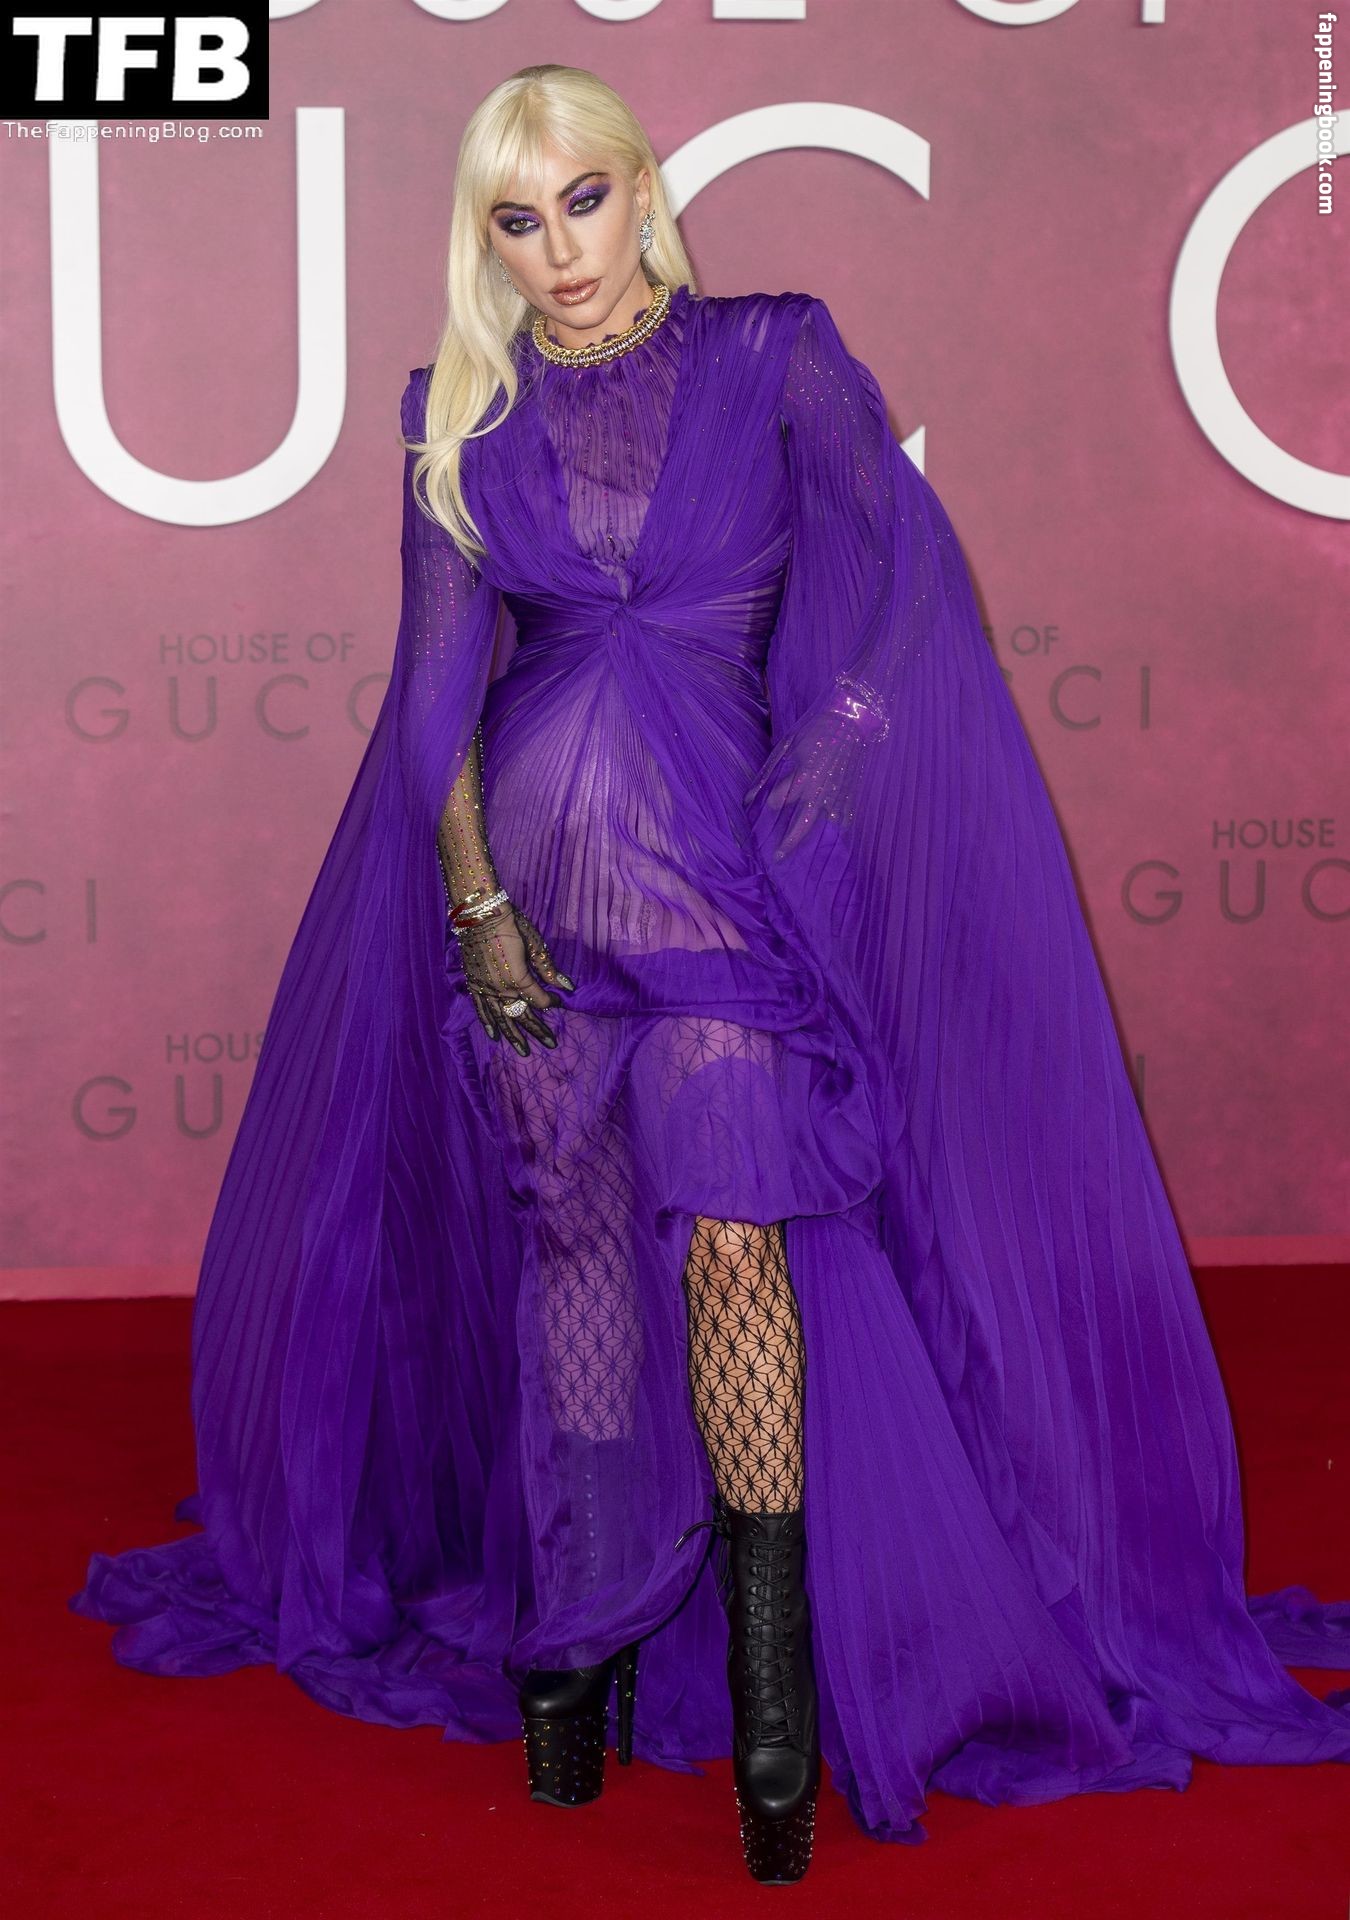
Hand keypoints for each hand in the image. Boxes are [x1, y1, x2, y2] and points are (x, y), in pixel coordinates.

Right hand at [452, 900, 575, 1055]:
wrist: (479, 914)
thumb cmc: (510, 924)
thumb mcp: (534, 944)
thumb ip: (548, 969)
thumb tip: (568, 987)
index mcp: (518, 978)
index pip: (539, 999)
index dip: (551, 1003)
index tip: (559, 1003)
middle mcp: (501, 989)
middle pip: (522, 1015)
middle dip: (538, 1030)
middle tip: (551, 1044)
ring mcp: (485, 989)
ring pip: (502, 1018)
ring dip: (513, 1035)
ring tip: (523, 1051)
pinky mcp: (473, 984)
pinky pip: (480, 1010)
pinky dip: (487, 1023)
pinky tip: (494, 1036)